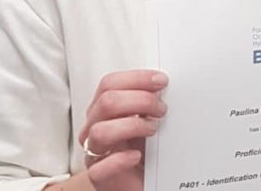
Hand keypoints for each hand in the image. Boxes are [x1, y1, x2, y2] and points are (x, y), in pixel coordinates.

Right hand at [78, 70, 167, 189]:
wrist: (142, 181)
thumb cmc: (145, 151)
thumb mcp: (149, 120)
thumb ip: (150, 103)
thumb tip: (165, 86)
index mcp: (105, 111)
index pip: (110, 84)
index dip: (136, 78)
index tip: (161, 81)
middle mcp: (96, 128)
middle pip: (106, 102)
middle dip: (140, 100)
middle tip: (161, 109)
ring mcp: (95, 153)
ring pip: (101, 131)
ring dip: (132, 126)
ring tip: (152, 130)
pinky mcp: (100, 177)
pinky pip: (99, 168)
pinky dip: (119, 160)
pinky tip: (136, 156)